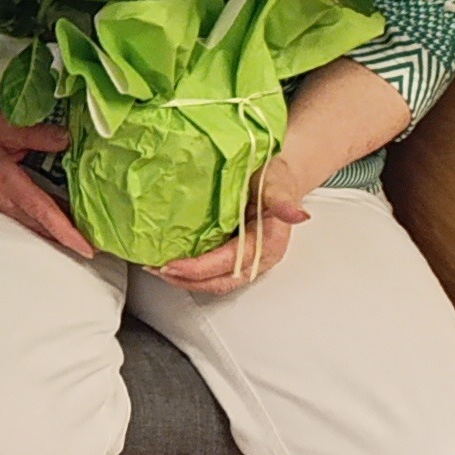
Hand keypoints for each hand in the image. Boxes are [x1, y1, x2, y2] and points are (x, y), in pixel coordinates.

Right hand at [0, 85, 91, 259]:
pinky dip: (44, 215)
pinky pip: (24, 212)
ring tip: (84, 232)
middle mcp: (2, 200)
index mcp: (6, 184)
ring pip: (32, 220)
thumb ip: (37, 135)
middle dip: (67, 236)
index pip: (43, 213)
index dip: (67, 232)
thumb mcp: (3, 126)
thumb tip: (68, 140)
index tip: (88, 249)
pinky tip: (59, 210)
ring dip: (56, 228)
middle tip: (98, 245)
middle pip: (40, 225)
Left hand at [159, 164, 312, 289]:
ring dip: (185, 279)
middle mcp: (256, 257)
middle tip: (156, 270)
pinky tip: (169, 260)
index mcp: (268, 244)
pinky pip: (211, 268)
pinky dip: (189, 269)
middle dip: (187, 280)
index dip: (200, 269)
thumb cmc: (275, 176)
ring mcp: (243, 258)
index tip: (172, 266)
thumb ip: (282, 199)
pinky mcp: (231, 253)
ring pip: (214, 280)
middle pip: (220, 281)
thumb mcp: (278, 183)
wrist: (275, 173)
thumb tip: (298, 214)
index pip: (230, 264)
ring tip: (156, 268)